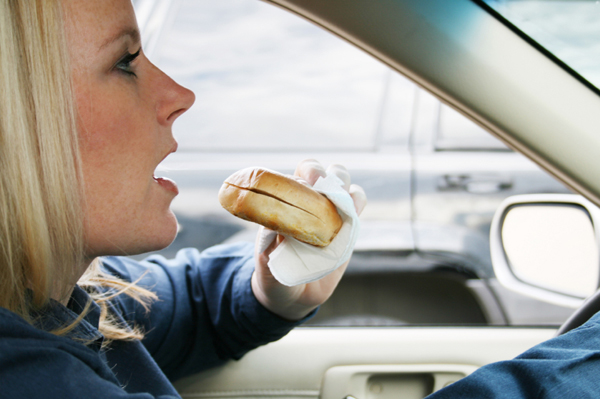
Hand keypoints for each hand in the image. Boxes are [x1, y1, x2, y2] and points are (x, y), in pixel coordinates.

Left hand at [251, 159, 366, 320]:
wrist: (292, 295)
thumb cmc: (273, 271)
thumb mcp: (266, 257)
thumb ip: (270, 240)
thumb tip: (277, 223)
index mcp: (287, 200)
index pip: (298, 174)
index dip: (305, 174)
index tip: (306, 184)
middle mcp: (311, 200)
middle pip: (323, 171)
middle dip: (323, 174)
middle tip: (319, 189)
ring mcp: (331, 211)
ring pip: (344, 181)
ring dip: (343, 186)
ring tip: (338, 205)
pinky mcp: (348, 226)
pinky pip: (358, 203)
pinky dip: (357, 203)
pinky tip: (351, 216)